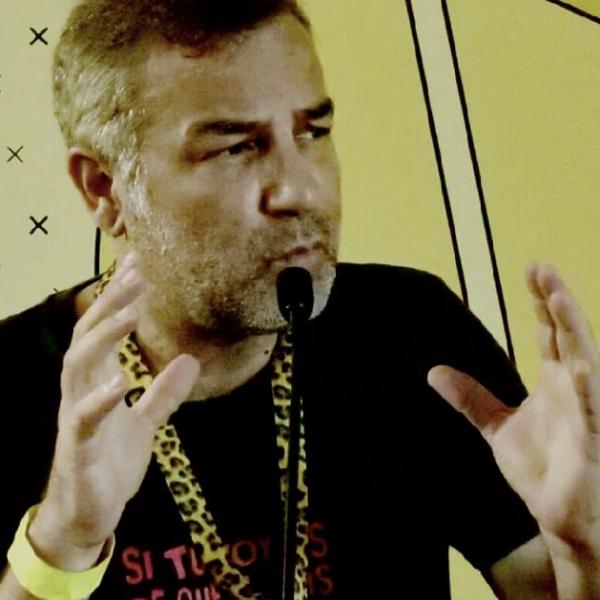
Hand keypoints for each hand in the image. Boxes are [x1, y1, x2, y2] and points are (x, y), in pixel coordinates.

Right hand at [29, 253, 199, 569]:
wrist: (89, 513)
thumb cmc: (111, 462)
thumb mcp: (146, 422)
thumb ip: (165, 392)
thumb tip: (191, 360)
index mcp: (97, 383)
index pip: (104, 330)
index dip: (118, 298)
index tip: (137, 266)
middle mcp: (81, 392)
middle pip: (89, 337)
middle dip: (109, 304)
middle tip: (135, 275)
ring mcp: (76, 417)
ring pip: (78, 367)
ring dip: (103, 338)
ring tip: (129, 312)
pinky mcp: (79, 448)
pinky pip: (84, 419)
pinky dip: (100, 398)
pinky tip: (121, 380)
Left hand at [428, 264, 598, 547]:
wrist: (557, 514)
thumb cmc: (541, 470)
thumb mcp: (498, 427)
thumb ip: (471, 399)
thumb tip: (434, 372)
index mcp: (554, 381)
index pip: (549, 331)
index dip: (542, 301)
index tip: (532, 270)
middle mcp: (573, 387)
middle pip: (566, 335)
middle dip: (555, 301)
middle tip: (540, 268)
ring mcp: (585, 410)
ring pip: (583, 360)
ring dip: (573, 328)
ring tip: (558, 296)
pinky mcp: (591, 438)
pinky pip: (591, 408)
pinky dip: (586, 386)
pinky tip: (578, 365)